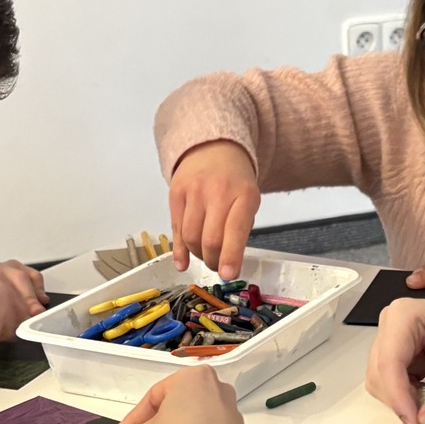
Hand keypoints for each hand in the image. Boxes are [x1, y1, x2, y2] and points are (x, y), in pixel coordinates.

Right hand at [169, 140, 260, 280]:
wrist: (213, 148)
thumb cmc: (235, 180)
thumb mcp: (249, 199)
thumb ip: (240, 228)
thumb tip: (228, 264)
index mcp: (244, 194)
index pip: (235, 230)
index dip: (230, 256)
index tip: (228, 275)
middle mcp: (217, 192)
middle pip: (210, 239)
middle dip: (214, 261)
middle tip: (218, 267)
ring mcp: (193, 192)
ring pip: (191, 237)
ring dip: (199, 255)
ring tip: (206, 256)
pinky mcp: (175, 194)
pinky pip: (175, 229)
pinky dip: (179, 251)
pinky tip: (183, 263)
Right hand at [366, 290, 424, 423]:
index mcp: (406, 315)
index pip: (388, 363)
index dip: (399, 398)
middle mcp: (394, 325)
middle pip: (380, 375)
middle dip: (402, 402)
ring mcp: (398, 342)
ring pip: (383, 384)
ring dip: (405, 403)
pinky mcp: (406, 359)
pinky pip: (396, 388)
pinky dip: (410, 401)